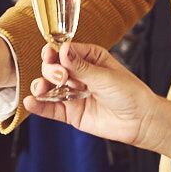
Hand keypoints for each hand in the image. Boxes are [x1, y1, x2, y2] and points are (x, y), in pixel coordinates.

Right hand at [23, 42, 161, 147]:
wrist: (140, 121)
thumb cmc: (129, 93)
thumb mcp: (105, 76)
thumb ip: (81, 67)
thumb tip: (63, 50)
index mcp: (89, 58)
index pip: (65, 51)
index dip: (55, 52)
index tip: (51, 55)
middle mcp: (78, 74)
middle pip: (53, 68)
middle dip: (51, 70)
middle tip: (60, 77)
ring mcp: (72, 94)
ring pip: (48, 87)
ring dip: (40, 86)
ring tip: (41, 89)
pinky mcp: (70, 113)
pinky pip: (50, 108)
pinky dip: (39, 106)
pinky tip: (30, 102)